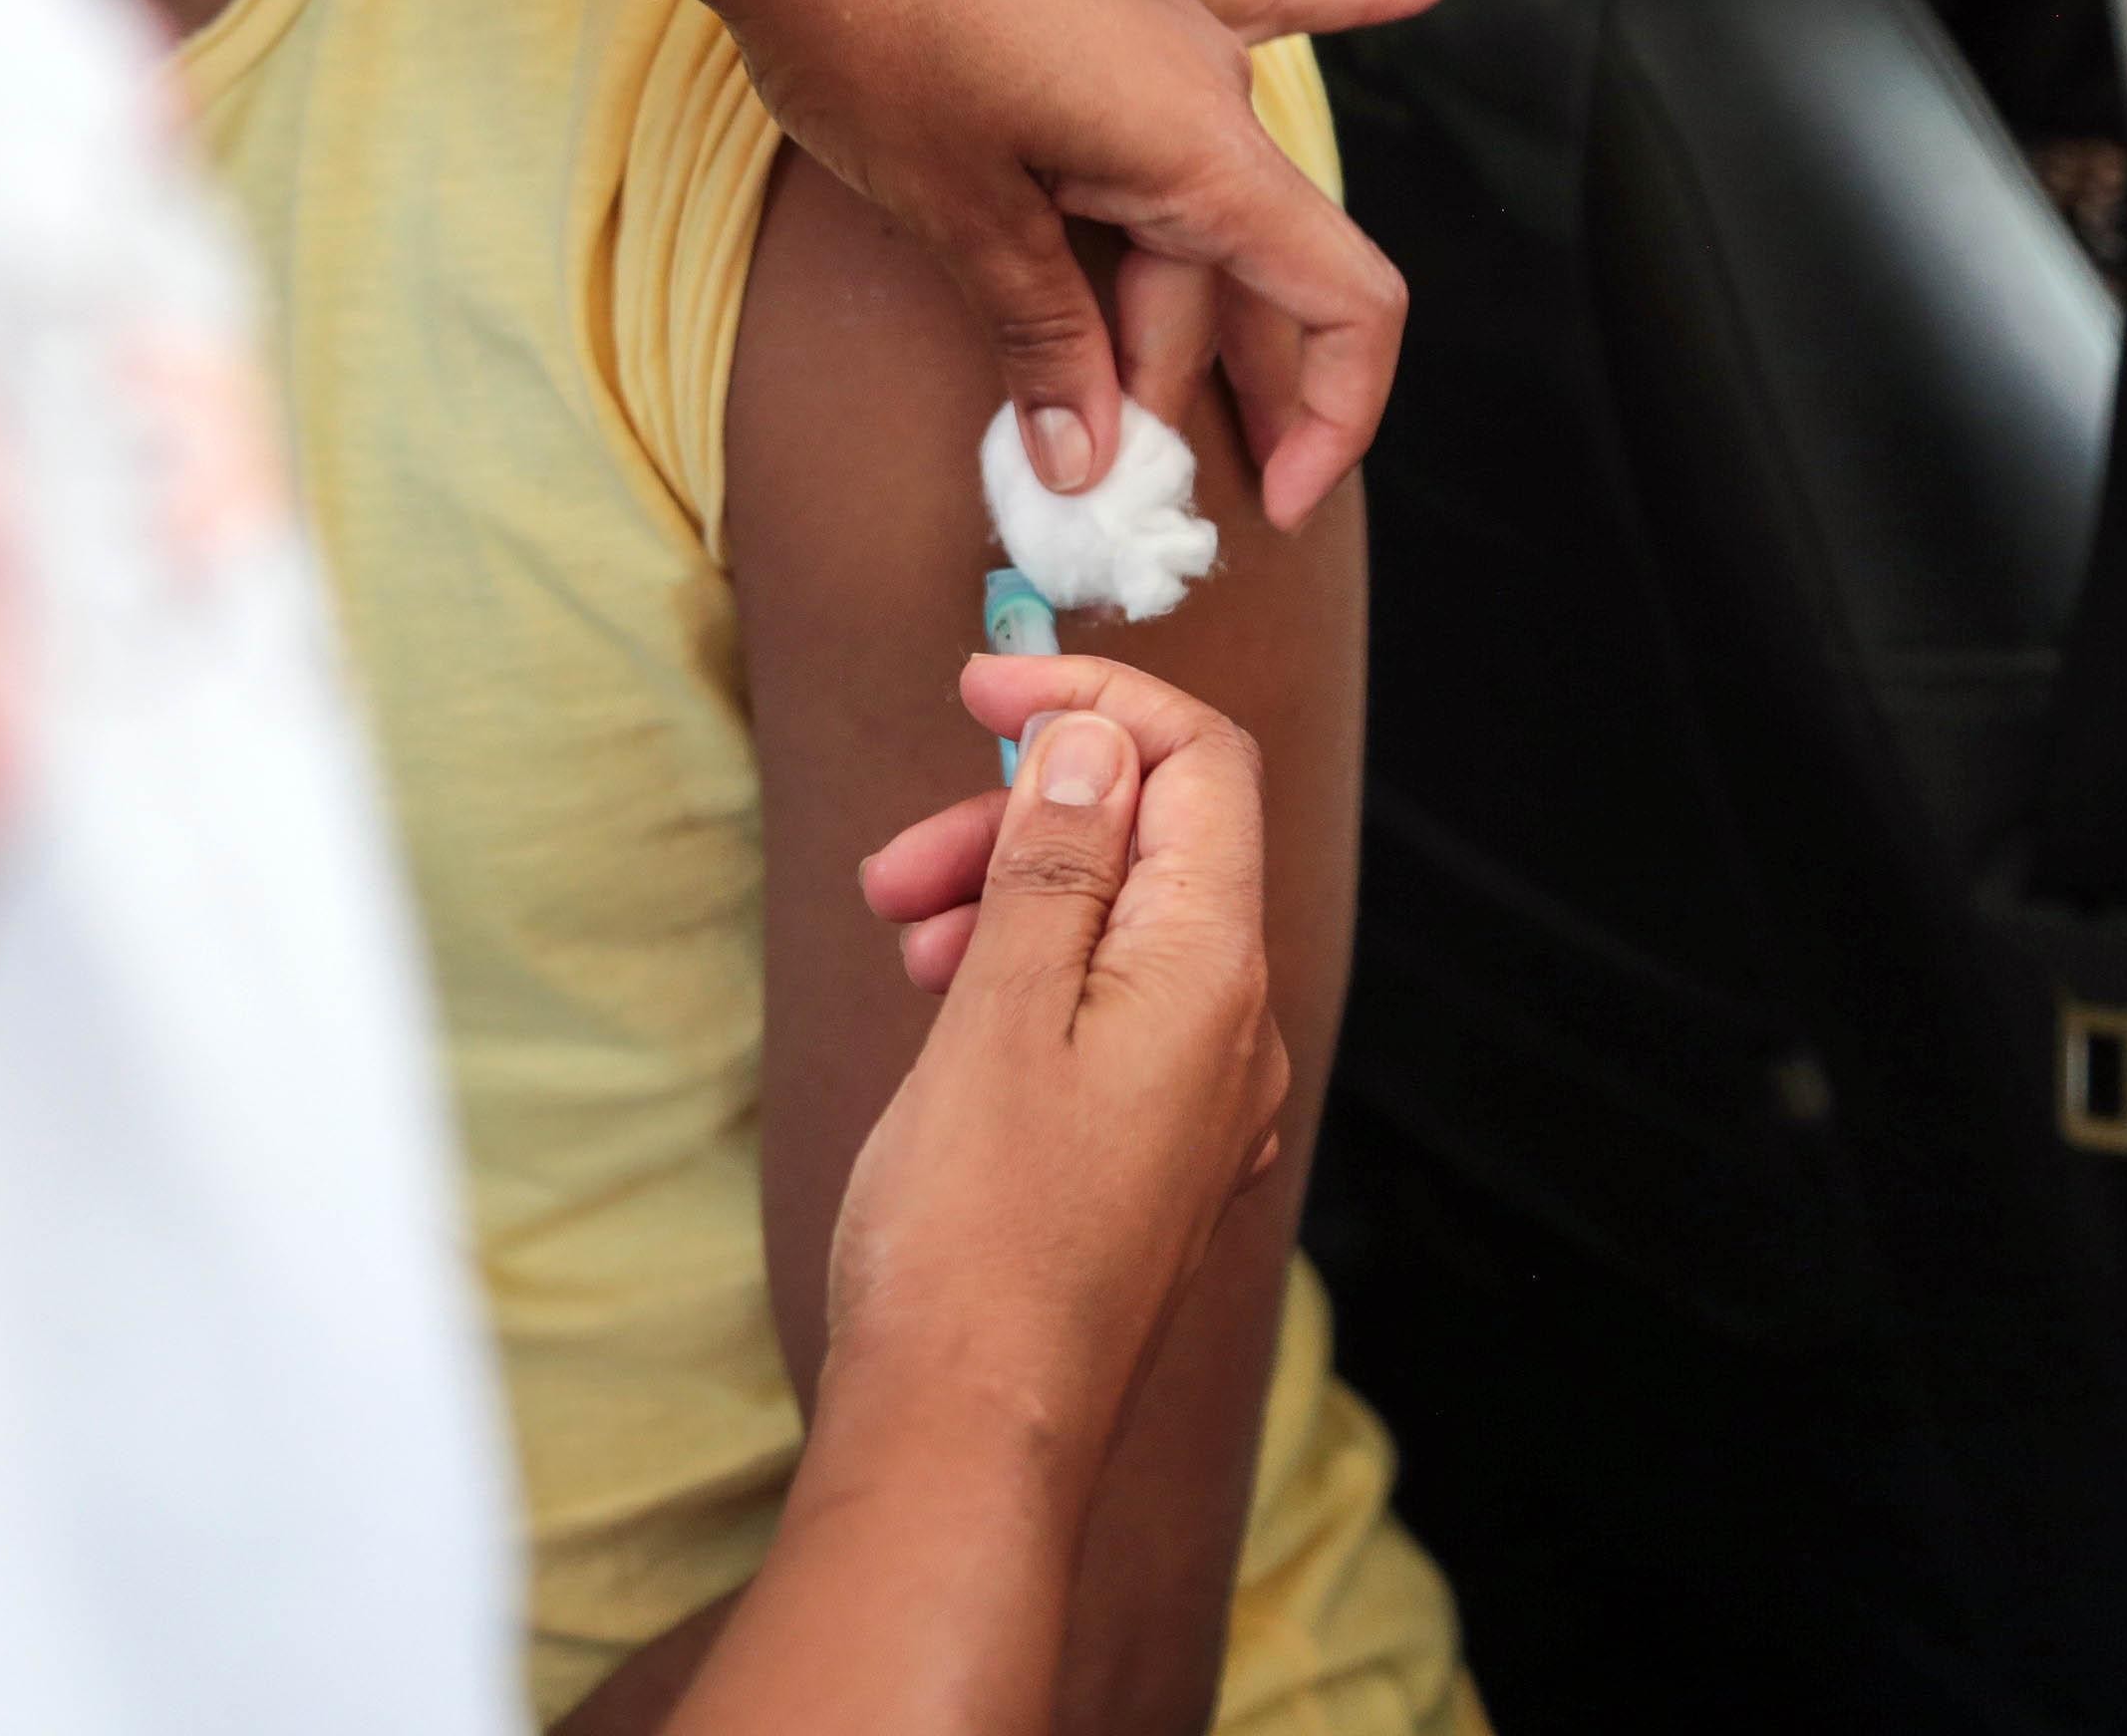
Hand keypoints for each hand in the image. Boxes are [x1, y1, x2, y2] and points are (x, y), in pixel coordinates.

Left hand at [701, 0, 1447, 525]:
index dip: (1332, 413)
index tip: (1273, 497)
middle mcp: (1217, 85)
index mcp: (1199, 147)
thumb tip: (1086, 464)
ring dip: (1179, 300)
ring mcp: (1181, 24)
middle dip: (1190, 387)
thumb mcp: (955, 216)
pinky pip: (1267, 0)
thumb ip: (1042, 338)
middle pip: (1244, 270)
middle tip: (1112, 485)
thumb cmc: (870, 41)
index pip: (1340, 299)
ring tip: (1120, 413)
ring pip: (1212, 195)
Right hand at [823, 654, 1291, 1468]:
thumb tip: (1092, 743)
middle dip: (1021, 815)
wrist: (967, 1436)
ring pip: (1117, 927)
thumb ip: (1052, 865)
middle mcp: (1232, 1029)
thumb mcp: (996, 1013)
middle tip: (894, 864)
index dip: (1094, 699)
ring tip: (898, 939)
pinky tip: (943, 1005)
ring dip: (1005, 896)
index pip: (1198, 766)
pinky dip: (1021, 972)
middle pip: (1153, 842)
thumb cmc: (972, 1239)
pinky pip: (1102, 1008)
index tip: (979, 690)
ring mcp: (1196, 1098)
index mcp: (1212, 975)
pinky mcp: (1147, 1149)